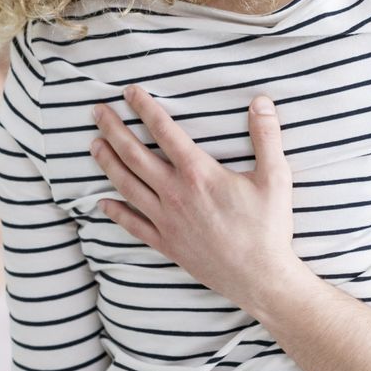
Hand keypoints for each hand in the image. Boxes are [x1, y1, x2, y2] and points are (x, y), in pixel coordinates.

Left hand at [89, 86, 301, 315]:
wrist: (260, 277)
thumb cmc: (269, 228)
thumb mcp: (276, 177)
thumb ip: (267, 136)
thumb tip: (261, 101)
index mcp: (198, 173)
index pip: (165, 131)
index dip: (145, 108)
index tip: (130, 92)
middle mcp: (175, 194)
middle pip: (134, 155)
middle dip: (113, 130)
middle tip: (97, 112)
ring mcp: (167, 221)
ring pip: (127, 185)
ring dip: (107, 163)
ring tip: (94, 145)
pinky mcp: (167, 244)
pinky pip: (133, 224)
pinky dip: (115, 212)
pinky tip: (102, 203)